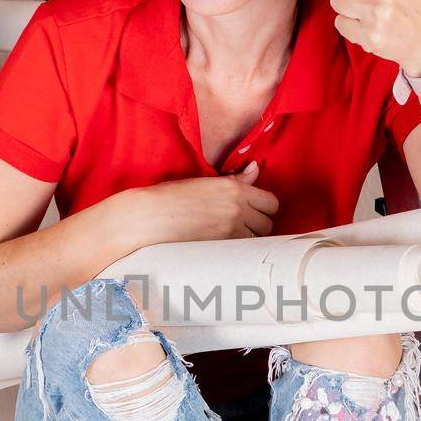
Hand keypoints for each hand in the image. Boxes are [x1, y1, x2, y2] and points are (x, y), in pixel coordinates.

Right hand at [130, 160, 278, 244]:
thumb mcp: (206, 182)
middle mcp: (238, 209)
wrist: (149, 218)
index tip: (252, 211)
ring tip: (230, 236)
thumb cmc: (172, 197)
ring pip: (258, 240)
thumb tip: (256, 168)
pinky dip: (238, 251)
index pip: (271, 202)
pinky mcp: (221, 248)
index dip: (264, 208)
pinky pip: (243, 252)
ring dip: (249, 239)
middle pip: (268, 223)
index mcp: (234, 189)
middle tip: (240, 224)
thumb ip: (236, 180)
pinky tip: (224, 246)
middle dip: (258, 225)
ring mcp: (231, 230)